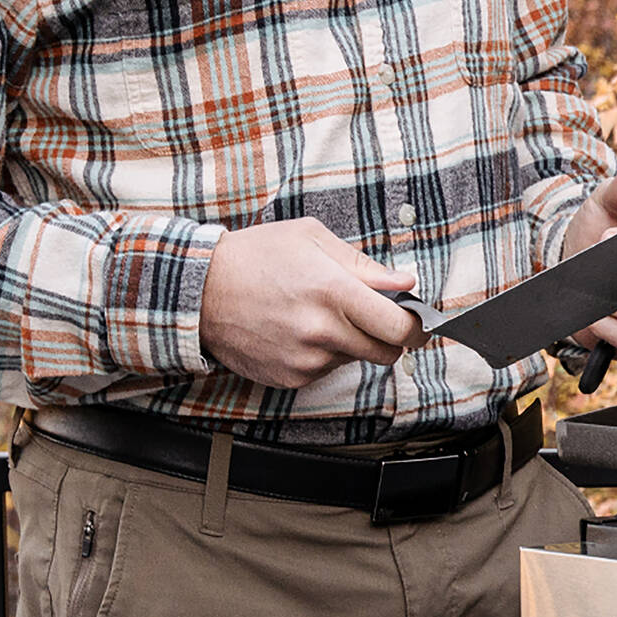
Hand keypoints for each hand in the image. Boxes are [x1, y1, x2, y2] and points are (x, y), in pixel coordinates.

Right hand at [198, 218, 420, 387]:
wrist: (198, 289)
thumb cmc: (255, 256)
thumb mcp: (312, 239)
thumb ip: (364, 265)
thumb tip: (405, 282)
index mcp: (334, 292)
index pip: (400, 328)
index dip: (417, 328)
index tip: (419, 324)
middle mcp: (322, 331)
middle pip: (385, 353)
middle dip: (387, 337)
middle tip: (369, 317)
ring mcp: (305, 358)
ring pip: (353, 360)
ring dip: (349, 343)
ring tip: (315, 315)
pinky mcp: (289, 377)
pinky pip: (324, 371)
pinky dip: (321, 355)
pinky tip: (295, 331)